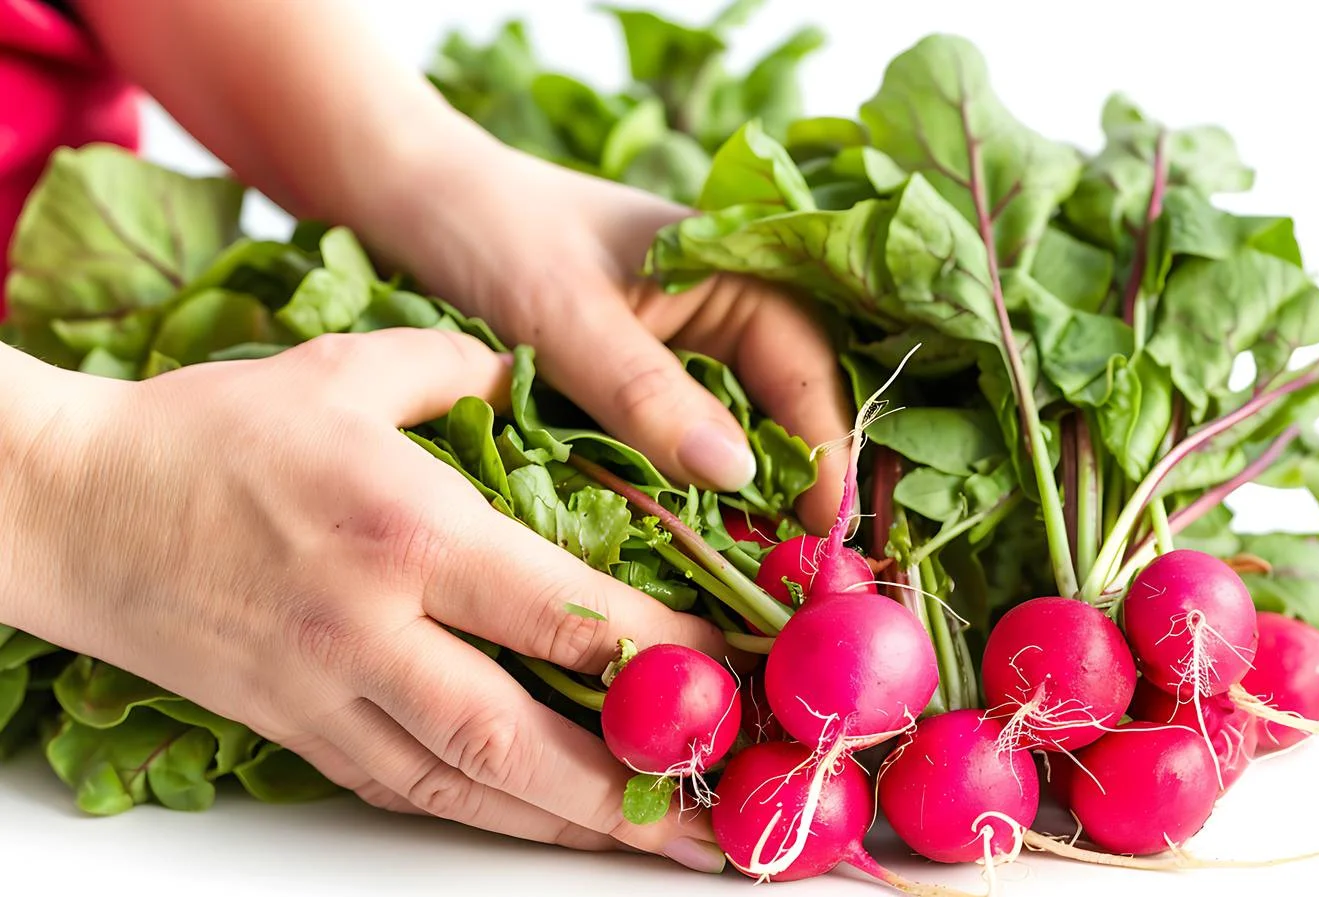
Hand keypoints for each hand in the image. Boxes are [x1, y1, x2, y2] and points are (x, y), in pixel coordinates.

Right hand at [1, 330, 731, 871]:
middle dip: (631, 788)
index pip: (560, 612)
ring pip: (468, 788)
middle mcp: (375, 629)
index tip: (735, 677)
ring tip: (659, 846)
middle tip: (719, 817)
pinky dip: (489, 815)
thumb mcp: (346, 368)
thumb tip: (529, 378)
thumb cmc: (209, 434)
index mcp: (406, 531)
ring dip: (571, 826)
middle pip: (520, 737)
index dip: (661, 655)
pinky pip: (410, 789)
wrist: (70, 511)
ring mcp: (333, 694)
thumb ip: (457, 369)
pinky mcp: (300, 731)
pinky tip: (548, 826)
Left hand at [364, 145, 855, 532]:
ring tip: (751, 568)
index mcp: (737, 268)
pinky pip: (691, 434)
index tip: (825, 532)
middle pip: (789, 406)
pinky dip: (692, 482)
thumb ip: (646, 394)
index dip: (827, 452)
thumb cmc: (492, 236)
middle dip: (795, 484)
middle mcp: (727, 305)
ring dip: (746, 493)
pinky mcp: (646, 374)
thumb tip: (738, 475)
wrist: (417, 200)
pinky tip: (690, 534)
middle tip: (793, 571)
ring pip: (743, 428)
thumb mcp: (567, 321)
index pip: (808, 369)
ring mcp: (689, 342)